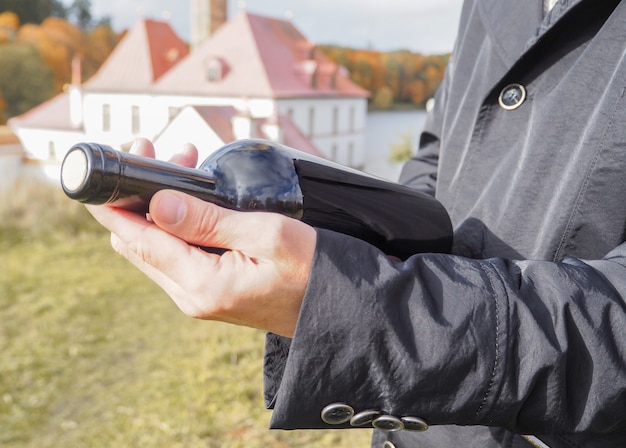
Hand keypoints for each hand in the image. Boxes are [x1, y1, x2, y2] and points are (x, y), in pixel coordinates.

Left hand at [86, 138, 316, 336]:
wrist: (334, 308)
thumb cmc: (312, 268)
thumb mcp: (267, 234)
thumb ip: (209, 221)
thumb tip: (157, 203)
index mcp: (201, 284)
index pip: (136, 238)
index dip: (112, 202)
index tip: (103, 169)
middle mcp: (190, 295)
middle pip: (137, 242)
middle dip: (137, 196)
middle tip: (162, 153)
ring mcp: (197, 297)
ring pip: (153, 248)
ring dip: (157, 207)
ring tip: (186, 164)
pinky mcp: (208, 292)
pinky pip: (175, 257)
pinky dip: (175, 224)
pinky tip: (196, 198)